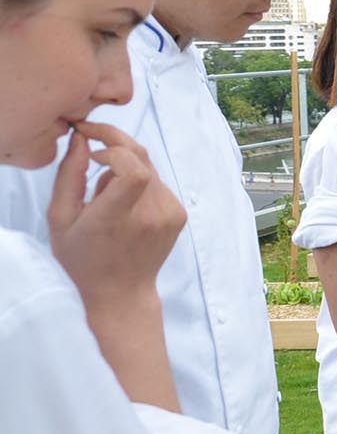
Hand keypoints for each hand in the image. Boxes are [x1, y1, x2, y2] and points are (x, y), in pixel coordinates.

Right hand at [46, 121, 186, 314]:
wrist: (121, 292)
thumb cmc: (83, 259)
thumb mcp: (60, 219)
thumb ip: (69, 176)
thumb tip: (82, 140)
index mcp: (116, 219)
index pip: (133, 170)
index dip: (114, 149)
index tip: (92, 150)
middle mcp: (150, 216)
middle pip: (141, 158)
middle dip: (115, 144)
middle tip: (92, 143)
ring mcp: (170, 215)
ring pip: (148, 167)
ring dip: (124, 168)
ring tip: (105, 195)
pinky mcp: (179, 215)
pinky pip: (158, 182)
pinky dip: (138, 182)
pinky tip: (124, 205)